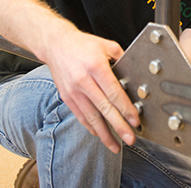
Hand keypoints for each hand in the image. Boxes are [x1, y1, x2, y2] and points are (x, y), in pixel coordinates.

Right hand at [45, 29, 138, 152]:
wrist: (55, 44)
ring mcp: (73, 91)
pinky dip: (91, 127)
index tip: (135, 120)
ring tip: (116, 145)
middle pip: (104, 108)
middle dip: (119, 126)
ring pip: (91, 117)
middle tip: (130, 138)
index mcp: (95, 67)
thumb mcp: (105, 45)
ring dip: (105, 134)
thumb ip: (121, 57)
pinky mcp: (67, 97)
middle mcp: (83, 81)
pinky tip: (100, 134)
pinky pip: (81, 116)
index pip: (114, 93)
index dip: (126, 109)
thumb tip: (134, 72)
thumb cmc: (81, 44)